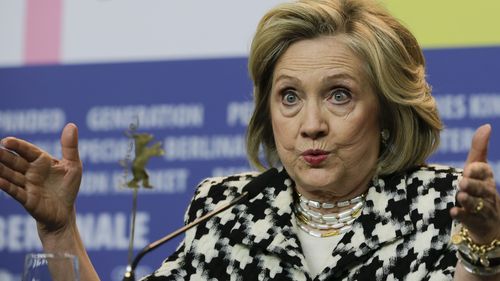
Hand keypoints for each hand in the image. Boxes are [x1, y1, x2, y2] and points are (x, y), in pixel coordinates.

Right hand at [0, 123, 81, 234]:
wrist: (65, 213)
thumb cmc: (68, 188)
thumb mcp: (73, 165)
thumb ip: (70, 147)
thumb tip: (71, 124)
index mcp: (41, 161)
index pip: (27, 150)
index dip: (17, 146)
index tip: (6, 141)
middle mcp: (30, 172)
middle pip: (14, 161)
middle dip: (3, 156)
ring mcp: (27, 185)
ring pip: (10, 175)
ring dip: (0, 169)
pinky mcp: (26, 199)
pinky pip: (14, 191)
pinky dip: (6, 185)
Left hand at [450, 124, 499, 243]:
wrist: (489, 222)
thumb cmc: (480, 188)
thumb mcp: (478, 168)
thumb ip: (479, 148)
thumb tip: (486, 125)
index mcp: (486, 178)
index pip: (484, 172)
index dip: (477, 170)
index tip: (469, 168)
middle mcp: (487, 193)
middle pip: (482, 189)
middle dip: (473, 185)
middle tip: (462, 182)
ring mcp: (482, 208)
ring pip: (478, 204)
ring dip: (469, 200)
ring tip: (460, 196)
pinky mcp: (475, 222)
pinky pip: (470, 219)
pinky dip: (462, 215)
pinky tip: (453, 212)